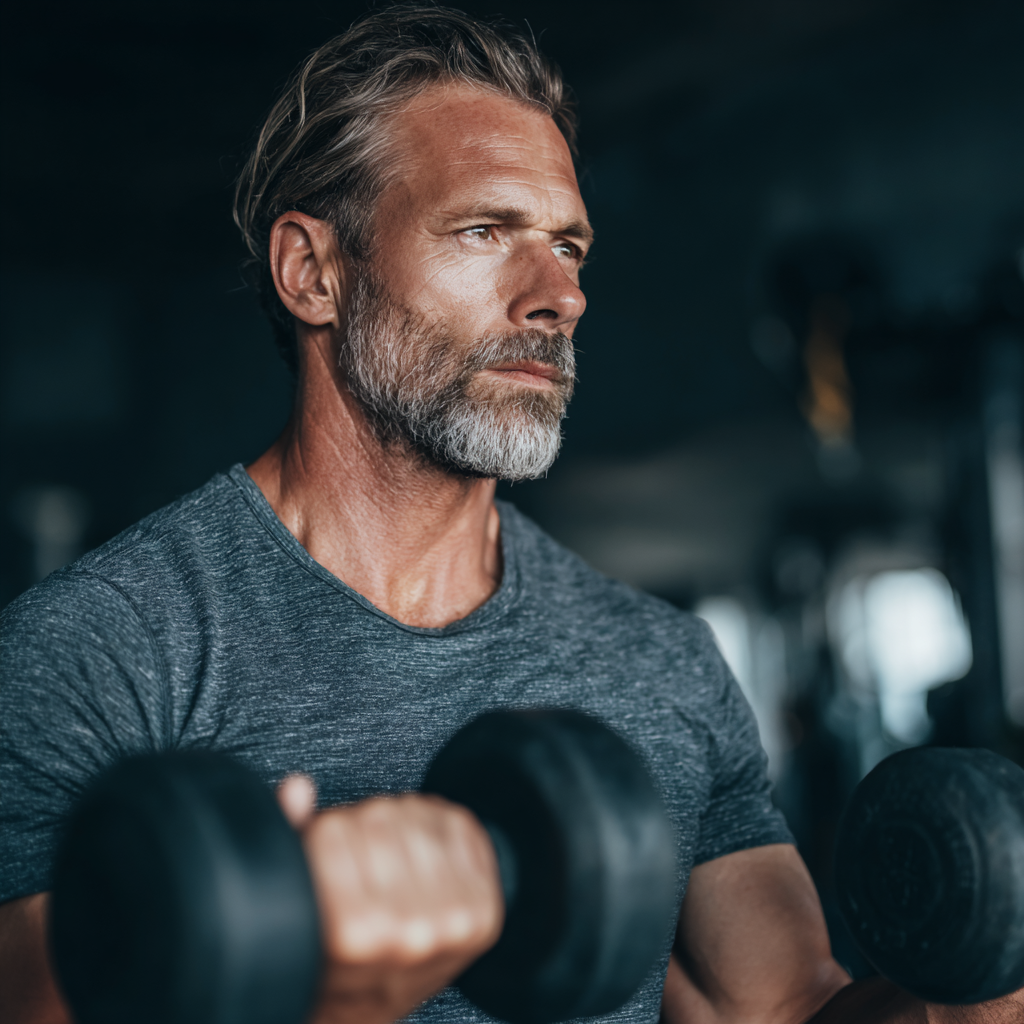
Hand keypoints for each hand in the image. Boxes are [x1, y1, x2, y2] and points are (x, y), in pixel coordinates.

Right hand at [277, 776, 504, 1023]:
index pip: (335, 829)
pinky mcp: (480, 914)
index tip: (327, 850)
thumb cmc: (328, 961)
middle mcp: (404, 928)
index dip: (326, 831)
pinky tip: (424, 849)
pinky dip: (441, 825)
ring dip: (401, 821)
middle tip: (359, 854)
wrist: (367, 1016)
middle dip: (362, 826)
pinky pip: (461, 828)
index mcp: (349, 929)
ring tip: (388, 851)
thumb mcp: (296, 911)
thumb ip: (290, 841)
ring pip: (420, 816)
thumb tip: (297, 787)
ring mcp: (448, 921)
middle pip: (379, 817)